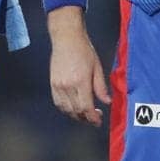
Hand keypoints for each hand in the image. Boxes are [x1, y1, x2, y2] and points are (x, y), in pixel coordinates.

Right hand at [48, 8, 109, 125]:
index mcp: (81, 81)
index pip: (86, 107)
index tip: (98, 121)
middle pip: (76, 110)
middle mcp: (68, 85)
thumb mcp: (97, 67)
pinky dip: (65, 108)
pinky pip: (58, 102)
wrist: (67, 38)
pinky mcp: (52, 83)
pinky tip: (72, 107)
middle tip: (94, 118)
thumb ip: (101, 87)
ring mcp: (58, 85)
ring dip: (75, 115)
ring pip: (65, 109)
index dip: (93, 118)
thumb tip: (107, 101)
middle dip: (85, 118)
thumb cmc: (83, 50)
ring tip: (83, 114)